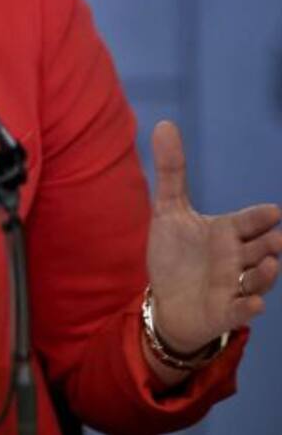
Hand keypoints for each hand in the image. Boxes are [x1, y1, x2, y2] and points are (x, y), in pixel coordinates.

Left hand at [146, 120, 281, 354]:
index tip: (272, 211)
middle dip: (268, 245)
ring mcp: (234, 286)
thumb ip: (172, 170)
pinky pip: (241, 311)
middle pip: (259, 249)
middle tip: (275, 239)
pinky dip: (248, 308)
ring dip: (266, 274)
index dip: (259, 218)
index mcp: (227, 233)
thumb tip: (164, 123)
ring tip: (270, 264)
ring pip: (257, 280)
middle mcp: (237, 259)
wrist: (169, 298)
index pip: (248, 222)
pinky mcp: (224, 310)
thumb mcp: (169, 210)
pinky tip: (254, 304)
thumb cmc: (176, 253)